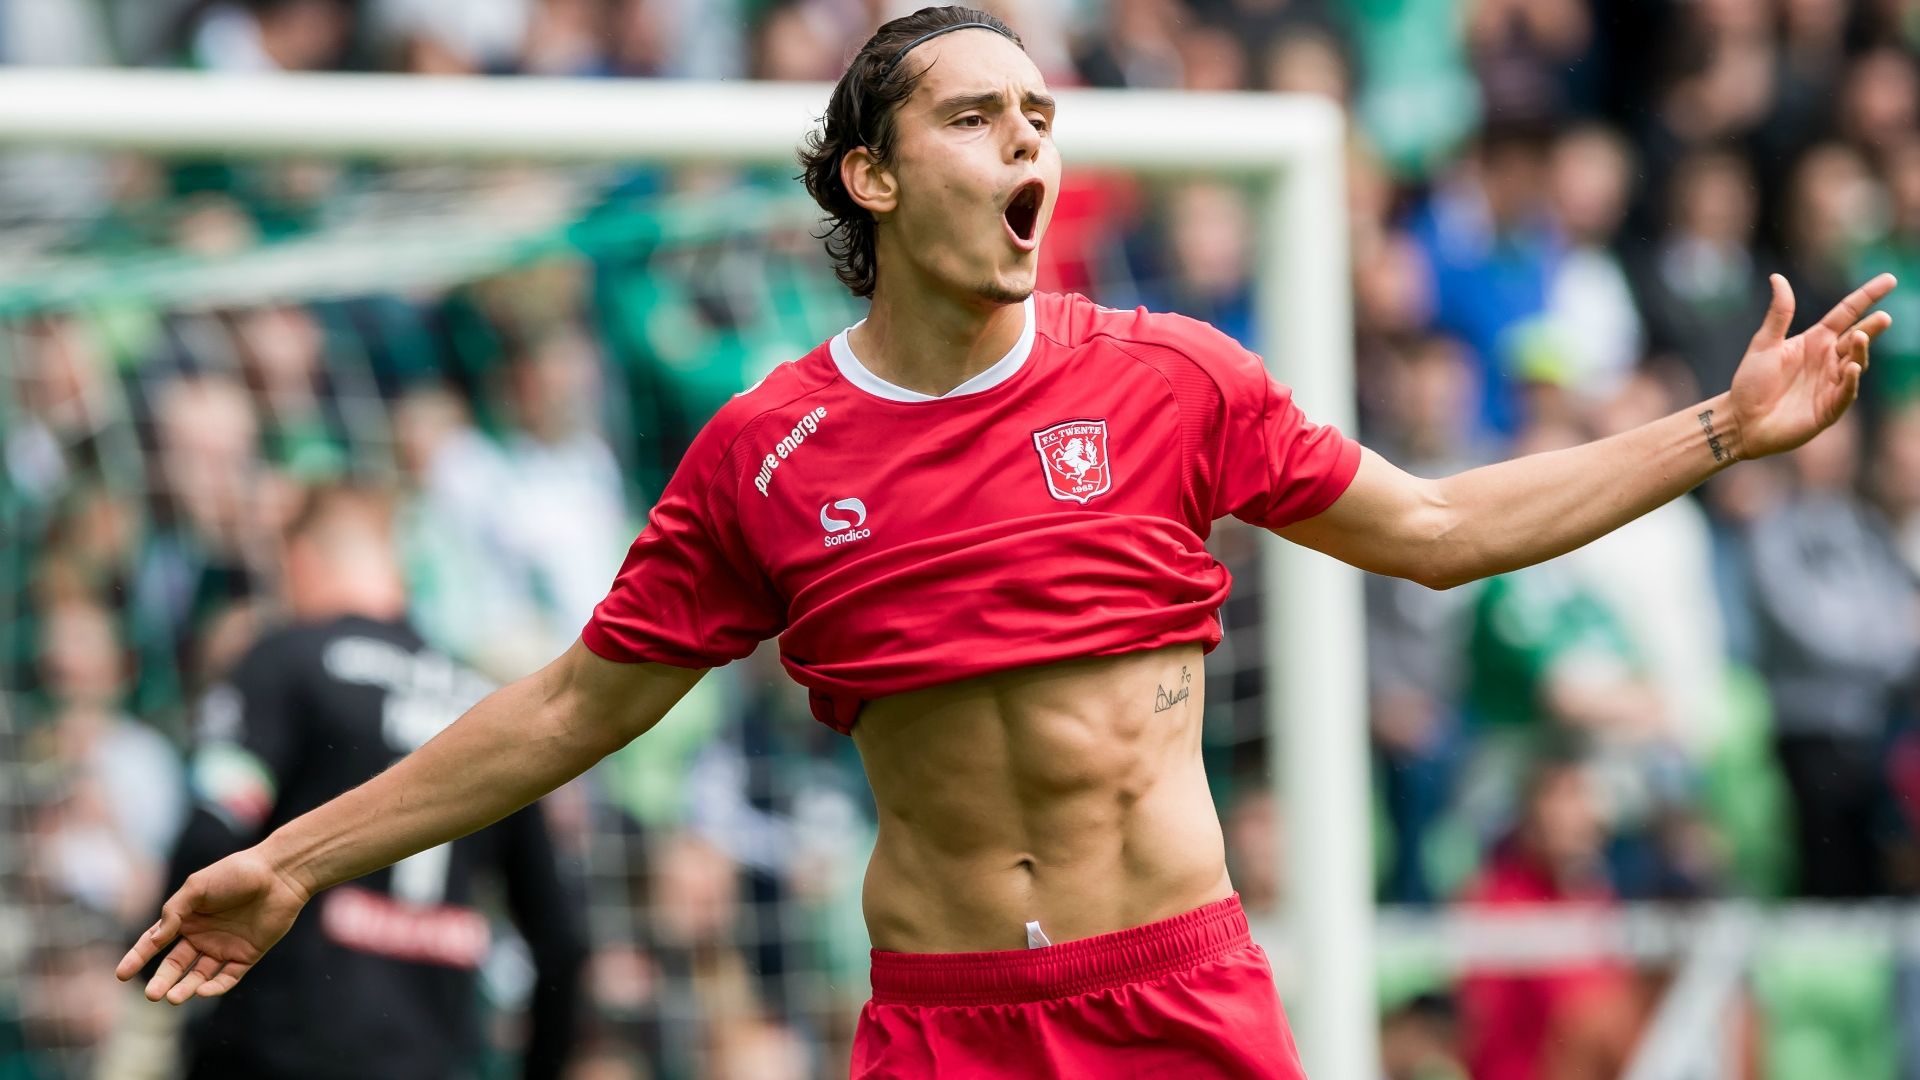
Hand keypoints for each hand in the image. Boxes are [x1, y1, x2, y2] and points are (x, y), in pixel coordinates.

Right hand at [115, 847, 311, 1003]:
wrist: (280, 873)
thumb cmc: (236, 873)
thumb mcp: (197, 887)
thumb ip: (174, 912)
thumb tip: (155, 937)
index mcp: (186, 918)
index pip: (155, 942)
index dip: (138, 957)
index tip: (121, 974)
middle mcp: (202, 935)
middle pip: (175, 965)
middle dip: (163, 981)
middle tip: (152, 995)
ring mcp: (224, 947)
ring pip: (199, 975)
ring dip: (186, 988)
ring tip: (174, 997)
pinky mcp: (247, 955)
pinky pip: (227, 977)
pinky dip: (215, 987)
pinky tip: (203, 990)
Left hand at [1729, 272, 1896, 458]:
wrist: (1740, 420)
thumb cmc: (1751, 382)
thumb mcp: (1764, 344)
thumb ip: (1778, 313)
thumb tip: (1777, 277)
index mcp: (1815, 341)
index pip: (1847, 314)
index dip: (1867, 297)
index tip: (1889, 280)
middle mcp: (1828, 360)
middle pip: (1857, 338)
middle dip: (1871, 328)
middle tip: (1883, 317)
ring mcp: (1831, 384)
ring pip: (1855, 363)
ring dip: (1860, 351)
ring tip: (1859, 337)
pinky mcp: (1829, 408)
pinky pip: (1845, 392)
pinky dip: (1850, 381)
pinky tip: (1850, 368)